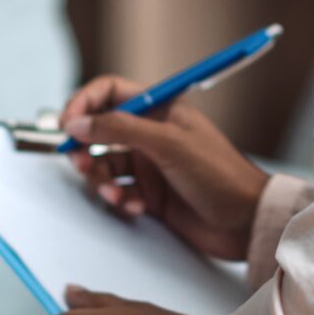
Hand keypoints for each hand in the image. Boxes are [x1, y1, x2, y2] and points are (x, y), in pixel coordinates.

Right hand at [60, 75, 270, 260]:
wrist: (246, 222)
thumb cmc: (219, 174)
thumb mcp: (168, 143)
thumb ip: (119, 129)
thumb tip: (76, 122)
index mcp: (160, 108)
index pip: (110, 92)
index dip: (85, 103)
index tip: (67, 124)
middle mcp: (152, 134)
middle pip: (100, 131)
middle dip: (86, 148)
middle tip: (82, 164)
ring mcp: (150, 165)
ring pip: (105, 165)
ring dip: (102, 181)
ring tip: (116, 196)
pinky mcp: (151, 195)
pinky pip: (118, 193)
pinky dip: (120, 201)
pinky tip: (135, 208)